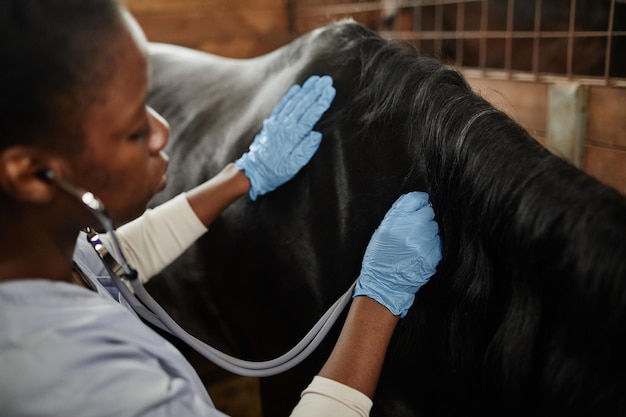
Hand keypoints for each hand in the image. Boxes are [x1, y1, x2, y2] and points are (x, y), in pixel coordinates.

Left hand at [235, 75, 335, 199]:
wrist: (253, 171)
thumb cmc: (275, 171)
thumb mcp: (293, 166)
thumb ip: (305, 149)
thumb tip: (316, 134)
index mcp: (292, 136)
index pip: (310, 115)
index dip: (321, 102)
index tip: (330, 91)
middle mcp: (284, 125)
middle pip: (303, 104)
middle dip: (316, 91)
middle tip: (326, 80)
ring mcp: (277, 122)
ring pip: (293, 102)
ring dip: (305, 90)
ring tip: (315, 80)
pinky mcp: (271, 123)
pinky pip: (282, 105)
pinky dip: (290, 96)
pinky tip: (297, 88)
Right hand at [353, 192, 441, 316]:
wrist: (384, 284)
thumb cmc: (380, 257)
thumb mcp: (381, 231)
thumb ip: (397, 214)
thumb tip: (415, 200)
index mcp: (395, 221)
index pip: (416, 199)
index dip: (419, 201)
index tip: (420, 204)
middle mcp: (410, 230)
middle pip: (428, 212)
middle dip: (423, 218)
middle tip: (415, 229)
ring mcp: (423, 243)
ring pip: (434, 227)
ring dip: (428, 232)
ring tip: (415, 243)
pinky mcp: (432, 255)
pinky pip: (438, 242)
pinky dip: (431, 245)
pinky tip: (420, 252)